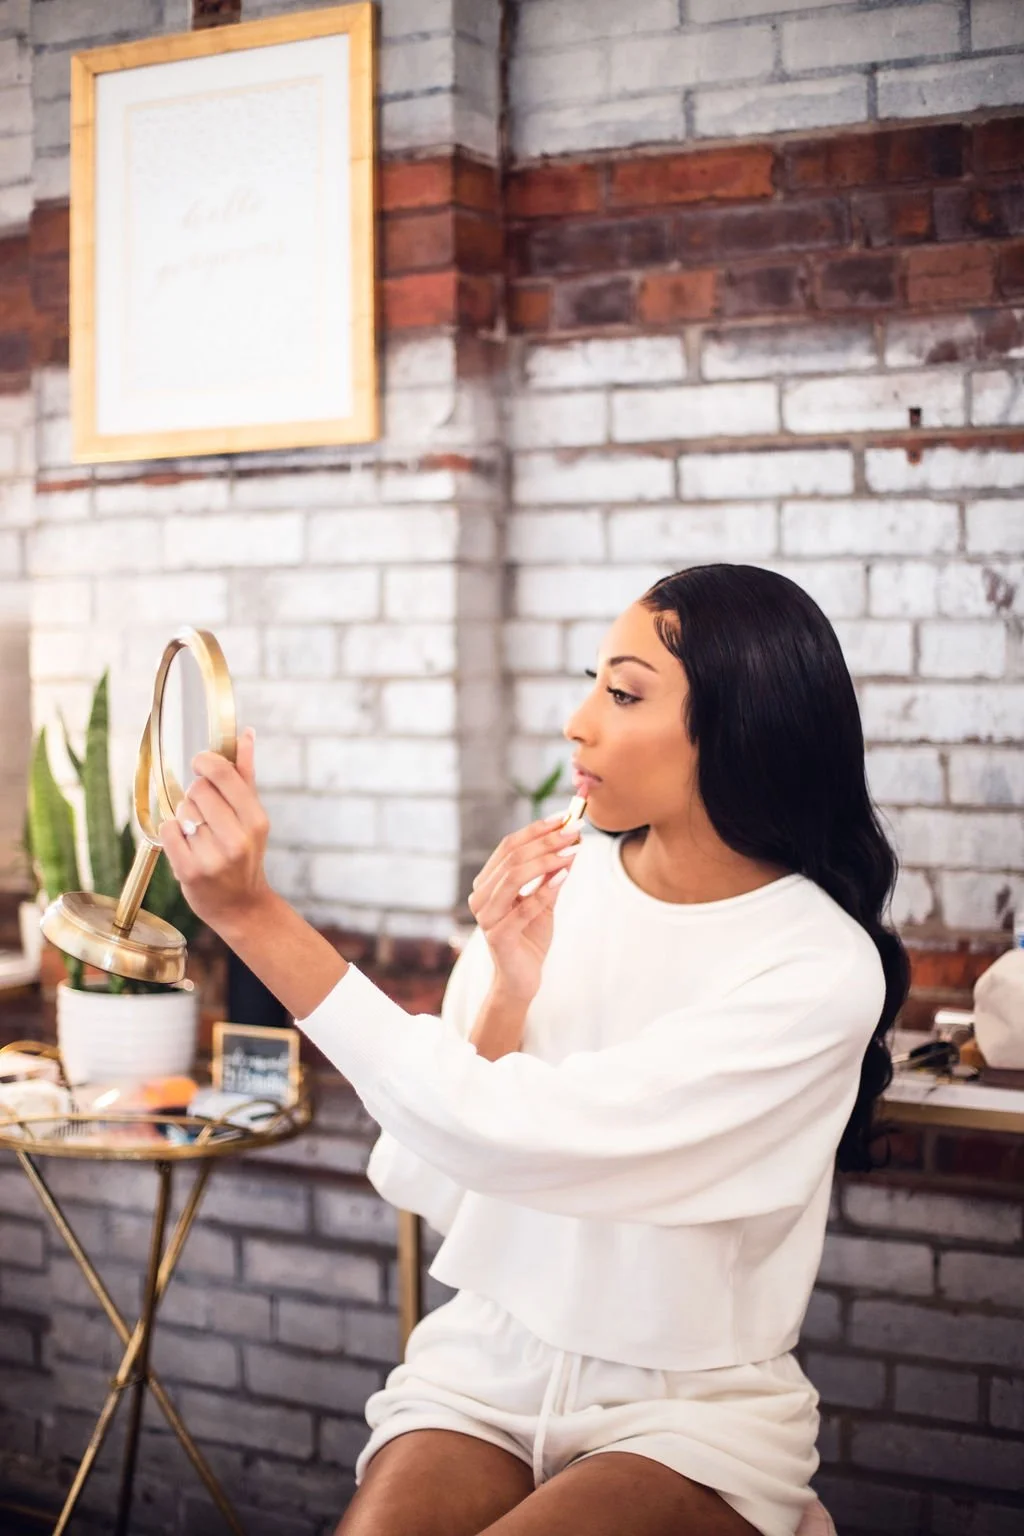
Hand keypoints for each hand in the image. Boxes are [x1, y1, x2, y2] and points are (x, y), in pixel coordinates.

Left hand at [159, 727, 272, 937]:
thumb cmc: (245, 854)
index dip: (206, 762)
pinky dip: (171, 832)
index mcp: (256, 821)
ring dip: (185, 816)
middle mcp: (236, 839)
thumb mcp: (252, 816)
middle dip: (196, 795)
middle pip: (197, 790)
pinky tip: (185, 843)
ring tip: (199, 833)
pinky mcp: (189, 872)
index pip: (222, 775)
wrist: (241, 906)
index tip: (200, 763)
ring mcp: (212, 857)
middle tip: (205, 812)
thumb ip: (246, 773)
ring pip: (182, 811)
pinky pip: (167, 831)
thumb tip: (245, 733)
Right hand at [467, 816, 579, 1002]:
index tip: (563, 818)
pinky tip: (564, 876)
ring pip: (514, 878)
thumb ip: (552, 873)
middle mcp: (480, 896)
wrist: (522, 979)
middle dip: (546, 841)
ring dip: (547, 861)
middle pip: (513, 858)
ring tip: (573, 851)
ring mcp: (485, 917)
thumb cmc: (530, 936)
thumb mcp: (544, 899)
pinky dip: (545, 890)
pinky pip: (523, 908)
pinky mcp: (497, 937)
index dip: (536, 830)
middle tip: (574, 831)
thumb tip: (571, 841)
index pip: (508, 846)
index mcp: (487, 883)